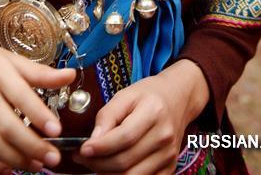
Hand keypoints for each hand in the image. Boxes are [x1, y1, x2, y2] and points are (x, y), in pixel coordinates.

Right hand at [0, 28, 75, 174]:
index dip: (39, 114)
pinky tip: (7, 170)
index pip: (20, 95)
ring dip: (16, 160)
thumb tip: (71, 75)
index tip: (57, 130)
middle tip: (54, 157)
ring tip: (38, 165)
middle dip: (32, 146)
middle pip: (6, 126)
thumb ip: (41, 72)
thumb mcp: (13, 59)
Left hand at [74, 59, 209, 174]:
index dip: (101, 147)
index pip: (124, 137)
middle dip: (98, 163)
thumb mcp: (126, 95)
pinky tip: (111, 169)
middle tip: (83, 158)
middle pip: (126, 161)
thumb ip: (107, 116)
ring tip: (94, 163)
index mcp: (153, 112)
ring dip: (107, 174)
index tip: (82, 149)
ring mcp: (169, 155)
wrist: (178, 98)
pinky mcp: (170, 167)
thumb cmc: (149, 94)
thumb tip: (92, 140)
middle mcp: (164, 136)